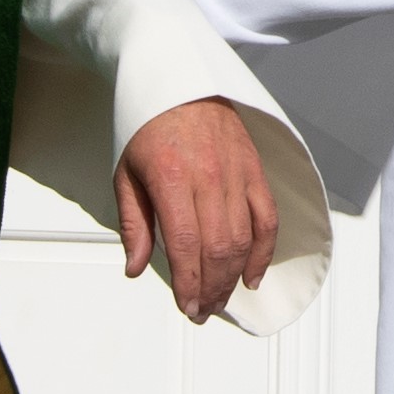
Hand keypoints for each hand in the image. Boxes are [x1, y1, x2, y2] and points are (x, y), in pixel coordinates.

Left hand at [106, 101, 280, 318]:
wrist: (182, 82)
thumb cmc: (149, 127)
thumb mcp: (126, 175)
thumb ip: (134, 224)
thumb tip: (136, 269)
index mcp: (171, 178)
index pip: (187, 245)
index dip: (189, 283)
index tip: (186, 306)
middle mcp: (209, 178)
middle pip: (218, 250)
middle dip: (211, 289)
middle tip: (201, 311)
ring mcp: (236, 175)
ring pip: (243, 240)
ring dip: (233, 278)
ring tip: (220, 299)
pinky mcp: (254, 172)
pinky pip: (267, 219)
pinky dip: (264, 252)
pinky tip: (252, 276)